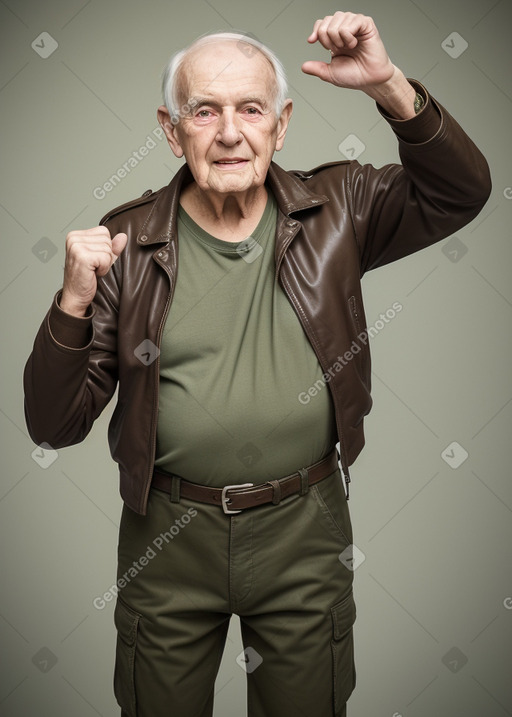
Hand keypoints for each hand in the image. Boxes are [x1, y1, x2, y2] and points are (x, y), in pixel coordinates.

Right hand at [60, 226, 126, 316]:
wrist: (75, 296)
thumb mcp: (100, 258)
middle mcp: (73, 238)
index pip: (103, 231)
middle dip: (105, 256)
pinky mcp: (83, 257)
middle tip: (93, 267)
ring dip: (104, 264)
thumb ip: (112, 246)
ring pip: (108, 249)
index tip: (94, 260)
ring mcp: (76, 247)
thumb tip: (123, 236)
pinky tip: (93, 274)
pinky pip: (106, 258)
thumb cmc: (85, 278)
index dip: (104, 248)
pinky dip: (104, 269)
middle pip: (107, 240)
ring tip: (92, 270)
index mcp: (75, 235)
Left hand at [302, 11, 416, 118]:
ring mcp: (355, 24)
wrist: (370, 80)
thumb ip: (316, 68)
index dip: (316, 31)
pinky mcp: (366, 24)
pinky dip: (348, 36)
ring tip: (348, 47)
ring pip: (337, 20)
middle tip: (337, 49)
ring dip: (338, 38)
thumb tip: (303, 67)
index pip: (321, 23)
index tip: (311, 41)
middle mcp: (345, 28)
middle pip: (327, 21)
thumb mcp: (330, 73)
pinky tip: (354, 43)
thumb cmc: (354, 75)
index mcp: (336, 37)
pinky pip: (350, 22)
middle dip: (327, 38)